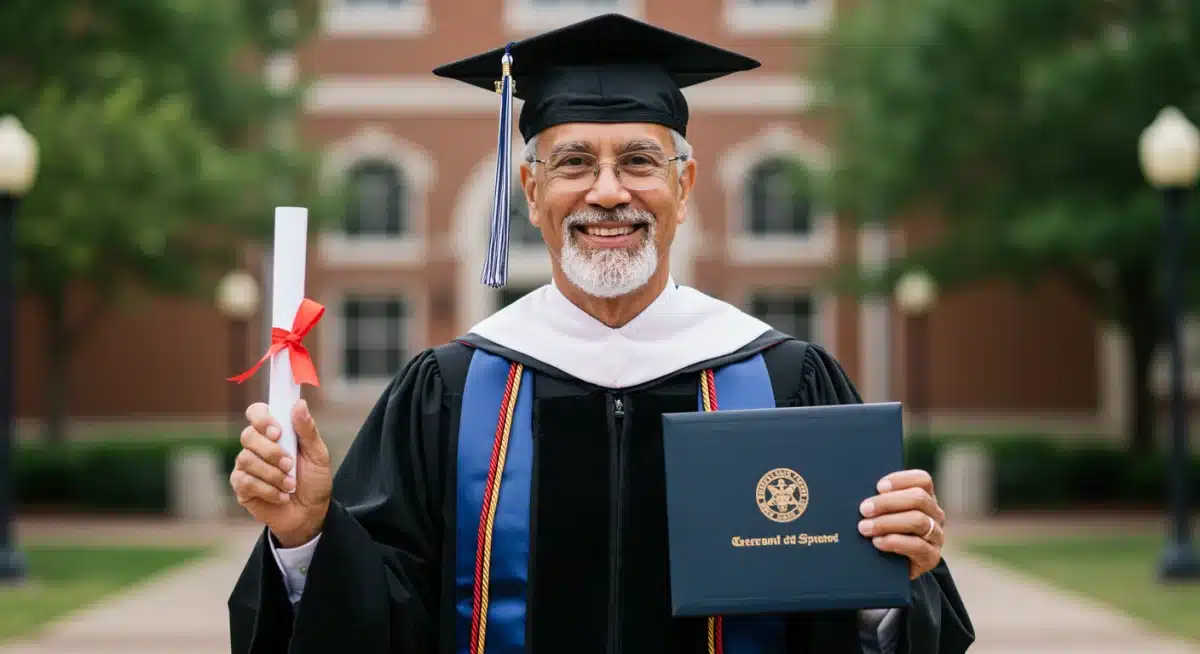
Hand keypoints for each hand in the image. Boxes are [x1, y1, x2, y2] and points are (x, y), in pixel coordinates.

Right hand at [230, 399, 332, 547]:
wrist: (310, 513)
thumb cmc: (314, 480)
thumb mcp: (318, 455)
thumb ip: (307, 430)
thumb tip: (299, 403)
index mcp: (275, 432)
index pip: (256, 412)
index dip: (263, 418)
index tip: (278, 432)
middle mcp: (256, 445)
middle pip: (248, 435)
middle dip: (271, 451)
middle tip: (290, 464)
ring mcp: (246, 465)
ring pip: (246, 459)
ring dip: (273, 474)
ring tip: (291, 484)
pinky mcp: (241, 486)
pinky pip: (245, 481)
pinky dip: (268, 490)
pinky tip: (282, 496)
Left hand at [857, 469, 944, 579]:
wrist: (891, 569)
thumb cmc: (882, 532)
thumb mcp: (882, 513)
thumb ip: (877, 501)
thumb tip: (855, 491)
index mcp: (925, 497)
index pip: (922, 480)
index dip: (901, 480)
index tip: (878, 487)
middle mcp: (935, 514)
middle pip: (918, 499)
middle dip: (888, 503)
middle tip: (863, 509)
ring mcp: (936, 535)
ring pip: (918, 521)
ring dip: (887, 523)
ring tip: (864, 528)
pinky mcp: (932, 557)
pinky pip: (918, 546)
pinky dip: (895, 542)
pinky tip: (877, 542)